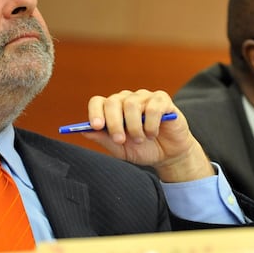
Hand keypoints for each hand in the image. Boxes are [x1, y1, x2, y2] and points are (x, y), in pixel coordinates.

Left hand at [80, 89, 214, 181]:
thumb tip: (84, 131)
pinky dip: (151, 125)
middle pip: (113, 101)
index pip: (98, 102)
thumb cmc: (143, 150)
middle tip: (120, 140)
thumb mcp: (120, 149)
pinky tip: (153, 133)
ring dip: (134, 127)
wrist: (169, 155)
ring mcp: (145, 97)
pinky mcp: (162, 100)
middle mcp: (128, 99)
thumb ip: (104, 139)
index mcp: (114, 109)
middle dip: (114, 123)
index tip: (96, 126)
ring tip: (140, 139)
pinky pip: (152, 108)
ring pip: (132, 104)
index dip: (95, 112)